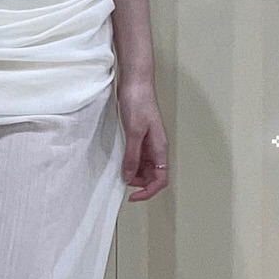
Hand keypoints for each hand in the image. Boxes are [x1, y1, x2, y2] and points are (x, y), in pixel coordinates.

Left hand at [117, 79, 168, 200]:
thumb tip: (129, 177)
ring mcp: (148, 142)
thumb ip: (132, 156)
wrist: (135, 82)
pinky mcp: (139, 136)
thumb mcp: (133, 132)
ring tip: (118, 170)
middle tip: (120, 180)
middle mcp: (156, 148)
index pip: (161, 180)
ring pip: (144, 168)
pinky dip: (129, 162)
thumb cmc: (138, 102)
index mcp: (160, 148)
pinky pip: (137, 156)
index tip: (132, 197)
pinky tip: (118, 159)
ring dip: (133, 173)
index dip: (148, 192)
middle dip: (139, 183)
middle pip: (152, 176)